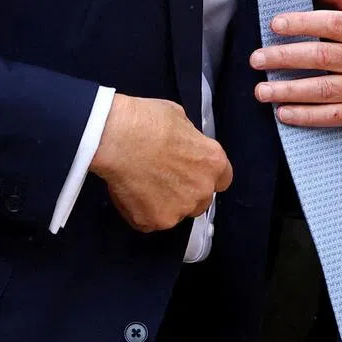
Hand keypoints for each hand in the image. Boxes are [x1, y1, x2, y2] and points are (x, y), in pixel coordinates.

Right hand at [90, 94, 232, 232]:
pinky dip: (141, 211)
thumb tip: (185, 146)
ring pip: (175, 212)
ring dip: (164, 203)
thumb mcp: (181, 120)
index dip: (207, 176)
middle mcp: (201, 190)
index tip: (194, 173)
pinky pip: (149, 221)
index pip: (222, 180)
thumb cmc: (148, 122)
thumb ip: (190, 141)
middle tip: (164, 178)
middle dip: (186, 193)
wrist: (119, 139)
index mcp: (213, 163)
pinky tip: (131, 192)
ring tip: (144, 183)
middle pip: (200, 201)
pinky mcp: (153, 222)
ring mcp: (178, 210)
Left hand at [251, 0, 341, 132]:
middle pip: (324, 56)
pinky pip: (334, 116)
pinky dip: (308, 116)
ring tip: (262, 90)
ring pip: (325, 89)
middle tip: (256, 58)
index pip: (334, 23)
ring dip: (290, 90)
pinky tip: (284, 113)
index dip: (303, 23)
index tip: (275, 24)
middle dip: (286, 57)